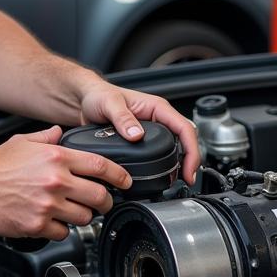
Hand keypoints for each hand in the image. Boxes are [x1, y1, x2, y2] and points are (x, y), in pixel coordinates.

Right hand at [0, 126, 132, 239]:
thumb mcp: (22, 142)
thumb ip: (46, 138)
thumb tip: (60, 133)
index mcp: (55, 157)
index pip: (100, 165)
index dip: (119, 175)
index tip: (125, 181)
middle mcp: (55, 180)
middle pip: (99, 195)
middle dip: (105, 200)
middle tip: (102, 202)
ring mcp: (48, 204)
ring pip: (84, 217)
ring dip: (83, 216)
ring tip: (72, 211)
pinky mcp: (38, 225)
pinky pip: (63, 232)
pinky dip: (61, 229)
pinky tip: (51, 220)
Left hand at [78, 82, 199, 184]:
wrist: (84, 100)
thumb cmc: (97, 95)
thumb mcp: (109, 104)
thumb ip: (122, 118)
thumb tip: (137, 135)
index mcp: (156, 107)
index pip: (184, 128)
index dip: (192, 150)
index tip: (188, 169)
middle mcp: (157, 119)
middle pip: (185, 141)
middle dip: (189, 161)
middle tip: (185, 179)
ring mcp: (151, 131)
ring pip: (175, 148)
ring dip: (178, 164)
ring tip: (175, 181)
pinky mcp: (142, 141)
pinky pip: (160, 153)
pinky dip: (165, 165)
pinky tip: (161, 176)